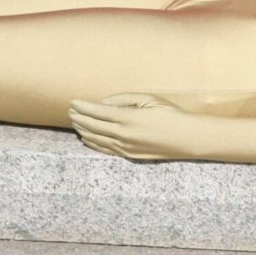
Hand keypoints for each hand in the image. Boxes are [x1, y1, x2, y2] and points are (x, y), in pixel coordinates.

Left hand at [69, 93, 189, 159]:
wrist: (186, 138)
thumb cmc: (170, 114)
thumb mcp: (148, 99)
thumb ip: (124, 99)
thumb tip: (104, 103)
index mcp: (128, 118)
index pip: (98, 112)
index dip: (83, 107)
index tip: (73, 102)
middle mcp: (123, 134)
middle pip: (93, 126)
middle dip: (79, 118)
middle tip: (69, 111)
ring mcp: (125, 147)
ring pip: (96, 139)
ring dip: (83, 130)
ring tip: (74, 122)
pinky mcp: (129, 155)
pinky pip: (105, 150)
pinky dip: (93, 143)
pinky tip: (86, 138)